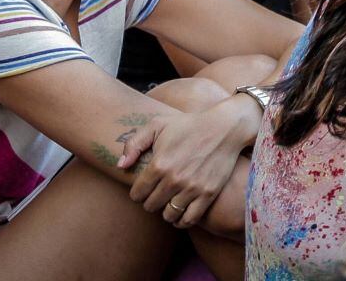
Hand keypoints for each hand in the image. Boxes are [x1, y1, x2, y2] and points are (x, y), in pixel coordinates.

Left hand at [117, 94, 257, 228]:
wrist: (225, 127)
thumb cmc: (189, 125)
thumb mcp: (158, 124)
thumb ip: (134, 143)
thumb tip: (120, 166)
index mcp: (159, 164)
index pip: (136, 194)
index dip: (137, 192)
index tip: (144, 187)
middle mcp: (174, 179)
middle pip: (150, 206)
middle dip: (151, 200)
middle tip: (157, 192)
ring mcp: (192, 189)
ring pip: (168, 215)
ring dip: (166, 210)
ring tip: (169, 201)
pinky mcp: (207, 194)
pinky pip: (188, 220)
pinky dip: (181, 221)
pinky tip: (180, 212)